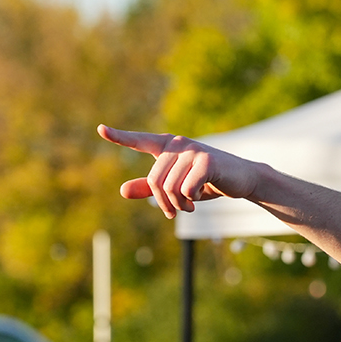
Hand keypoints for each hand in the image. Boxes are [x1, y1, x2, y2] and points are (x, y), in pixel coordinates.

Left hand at [98, 125, 263, 218]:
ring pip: (170, 188)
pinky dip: (191, 200)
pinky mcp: (207, 161)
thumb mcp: (176, 186)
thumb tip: (122, 191)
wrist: (240, 179)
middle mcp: (178, 144)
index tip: (100, 129)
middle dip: (164, 203)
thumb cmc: (206, 182)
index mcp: (167, 147)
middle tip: (175, 212)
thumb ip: (150, 188)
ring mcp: (193, 151)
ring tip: (189, 205)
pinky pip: (187, 189)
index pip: (139, 141)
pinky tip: (199, 197)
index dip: (119, 137)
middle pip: (154, 181)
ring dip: (179, 205)